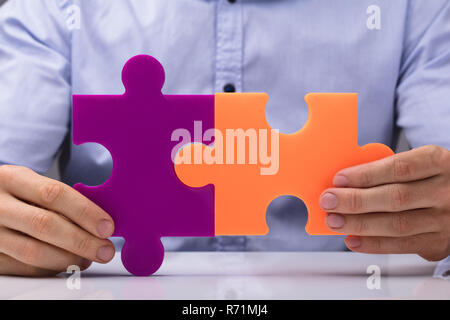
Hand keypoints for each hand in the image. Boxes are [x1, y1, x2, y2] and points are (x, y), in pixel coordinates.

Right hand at [0, 165, 114, 275]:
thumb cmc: (12, 194)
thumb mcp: (29, 184)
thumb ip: (57, 199)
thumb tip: (98, 222)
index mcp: (12, 179)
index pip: (54, 194)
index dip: (84, 212)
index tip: (107, 227)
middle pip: (45, 225)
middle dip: (82, 240)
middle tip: (105, 250)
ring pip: (33, 251)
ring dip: (68, 259)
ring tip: (88, 259)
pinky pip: (23, 268)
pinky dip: (50, 268)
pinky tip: (66, 264)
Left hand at [320, 145, 449, 260]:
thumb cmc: (428, 178)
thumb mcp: (418, 164)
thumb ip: (388, 170)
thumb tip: (344, 183)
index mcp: (438, 162)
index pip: (399, 168)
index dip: (366, 174)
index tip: (339, 179)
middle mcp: (445, 191)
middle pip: (395, 198)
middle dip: (355, 201)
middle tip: (328, 201)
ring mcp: (445, 220)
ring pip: (397, 225)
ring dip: (359, 224)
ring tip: (334, 221)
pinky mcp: (438, 243)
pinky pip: (401, 246)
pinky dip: (373, 244)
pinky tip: (352, 239)